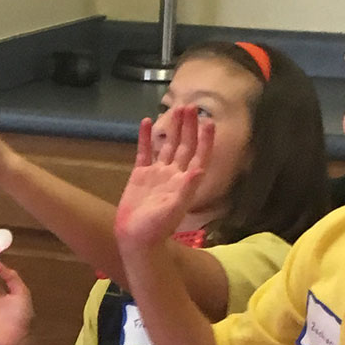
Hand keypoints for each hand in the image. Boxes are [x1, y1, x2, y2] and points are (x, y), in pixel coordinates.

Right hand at [113, 106, 213, 247]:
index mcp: (185, 183)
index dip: (205, 140)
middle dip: (189, 127)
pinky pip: (144, 152)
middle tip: (190, 106)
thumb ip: (187, 189)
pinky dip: (145, 137)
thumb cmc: (156, 229)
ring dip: (172, 128)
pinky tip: (145, 122)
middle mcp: (173, 175)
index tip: (208, 122)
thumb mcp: (174, 209)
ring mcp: (157, 174)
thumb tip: (199, 169)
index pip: (199, 156)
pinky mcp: (140, 175)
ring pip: (166, 146)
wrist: (135, 239)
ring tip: (174, 109)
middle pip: (184, 146)